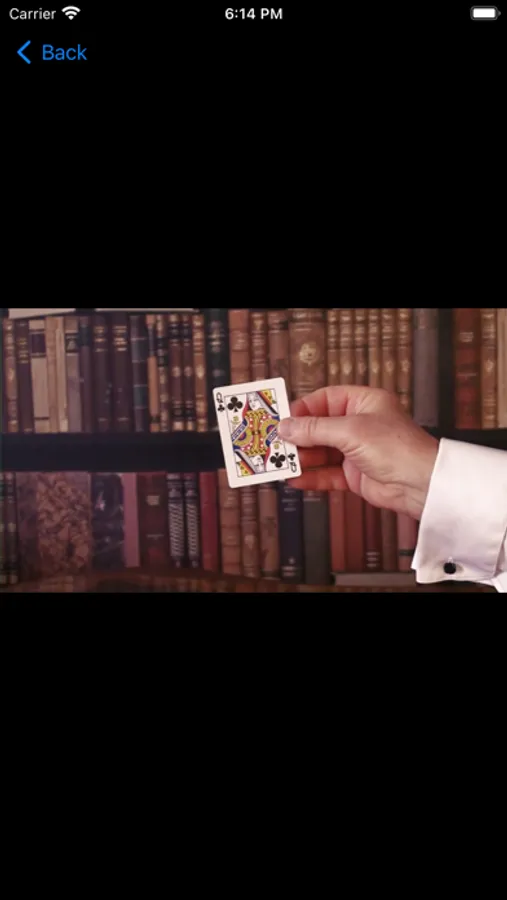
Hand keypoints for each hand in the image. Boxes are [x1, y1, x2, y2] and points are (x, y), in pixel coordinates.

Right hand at [279, 386, 438, 520]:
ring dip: (301, 458)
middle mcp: (360, 425)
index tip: (283, 419)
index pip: (325, 400)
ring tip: (281, 463)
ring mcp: (356, 451)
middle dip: (298, 436)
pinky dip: (311, 476)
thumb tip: (287, 426)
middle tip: (276, 443)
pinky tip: (295, 478)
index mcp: (364, 403)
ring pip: (320, 452)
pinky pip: (326, 473)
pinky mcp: (354, 474)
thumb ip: (315, 429)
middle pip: (319, 427)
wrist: (421, 485)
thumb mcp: (351, 431)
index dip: (303, 409)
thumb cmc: (399, 449)